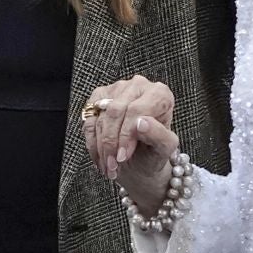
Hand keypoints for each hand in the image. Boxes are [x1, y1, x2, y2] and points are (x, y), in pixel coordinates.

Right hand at [81, 76, 178, 201]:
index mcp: (160, 93)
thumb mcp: (163, 150)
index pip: (136, 110)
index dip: (126, 135)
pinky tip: (100, 158)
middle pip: (115, 112)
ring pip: (100, 118)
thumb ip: (159, 137)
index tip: (123, 156)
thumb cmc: (154, 153)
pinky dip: (93, 144)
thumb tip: (142, 123)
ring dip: (101, 147)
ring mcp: (117, 89)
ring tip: (108, 166)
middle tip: (113, 165)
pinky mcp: (98, 98)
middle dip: (111, 143)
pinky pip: (89, 122)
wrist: (140, 160)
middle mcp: (138, 86)